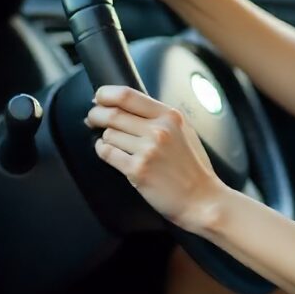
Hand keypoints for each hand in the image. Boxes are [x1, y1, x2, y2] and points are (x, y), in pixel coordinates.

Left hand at [86, 85, 227, 229]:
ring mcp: (147, 150)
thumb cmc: (194, 168)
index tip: (99, 98)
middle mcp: (159, 130)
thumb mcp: (184, 131)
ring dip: (104, 137)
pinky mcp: (137, 170)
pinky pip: (107, 153)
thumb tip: (127, 107)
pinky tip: (109, 152)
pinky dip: (103, 151)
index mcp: (170, 116)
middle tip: (92, 118)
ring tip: (111, 142)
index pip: (127, 95)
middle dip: (95, 115)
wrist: (202, 199)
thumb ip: (160, 117)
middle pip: (111, 113)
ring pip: (108, 134)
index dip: (105, 94)